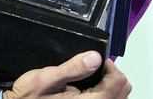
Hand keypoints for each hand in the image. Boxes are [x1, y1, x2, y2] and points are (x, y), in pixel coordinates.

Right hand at [5, 51, 130, 98]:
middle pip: (122, 91)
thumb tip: (96, 57)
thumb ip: (72, 68)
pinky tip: (89, 89)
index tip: (96, 60)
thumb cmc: (29, 97)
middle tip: (94, 68)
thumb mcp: (46, 78)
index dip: (111, 67)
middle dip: (112, 75)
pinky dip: (104, 94)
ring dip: (110, 86)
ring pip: (117, 98)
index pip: (118, 83)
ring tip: (91, 78)